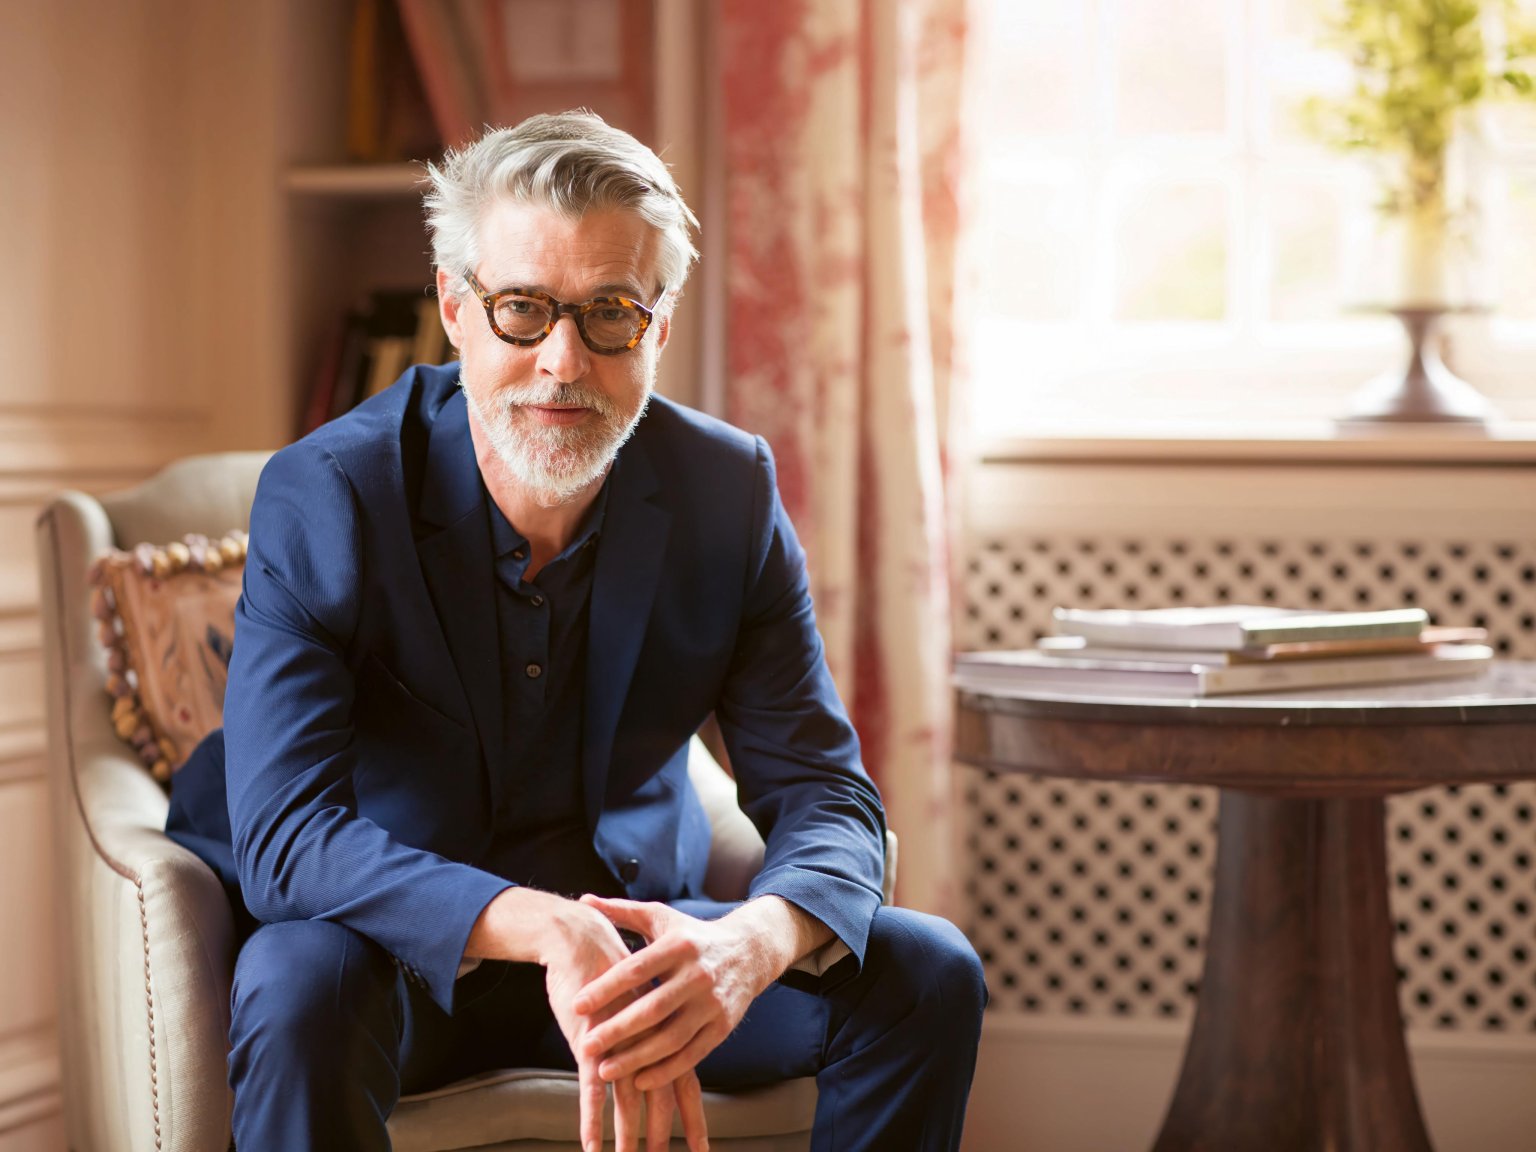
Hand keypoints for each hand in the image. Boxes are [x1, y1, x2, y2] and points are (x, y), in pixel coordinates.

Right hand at [467, 889, 707, 1150]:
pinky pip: (591, 1090)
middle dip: (661, 1136)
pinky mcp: (590, 1041)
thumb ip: (651, 1021)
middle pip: (661, 1098)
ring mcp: (620, 1042)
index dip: (693, 1117)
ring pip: (628, 1101)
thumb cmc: (610, 965)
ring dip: (626, 1137)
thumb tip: (655, 1048)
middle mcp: (649, 1039)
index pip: (684, 1081)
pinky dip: (591, 1121)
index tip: (702, 1149)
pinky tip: (591, 1147)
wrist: (582, 936)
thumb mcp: (638, 997)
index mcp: (666, 1028)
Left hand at [573, 896, 784, 1092]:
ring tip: (604, 1071)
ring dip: (637, 1058)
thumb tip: (585, 901)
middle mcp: (698, 974)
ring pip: (671, 1037)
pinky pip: (692, 1055)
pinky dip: (665, 1071)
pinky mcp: (723, 1027)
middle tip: (586, 1046)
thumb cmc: (692, 935)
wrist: (749, 951)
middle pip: (653, 1008)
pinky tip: (639, 1080)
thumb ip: (623, 912)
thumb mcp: (661, 918)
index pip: (637, 969)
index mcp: (679, 944)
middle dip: (617, 1030)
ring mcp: (713, 1003)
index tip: (578, 1005)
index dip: (606, 988)